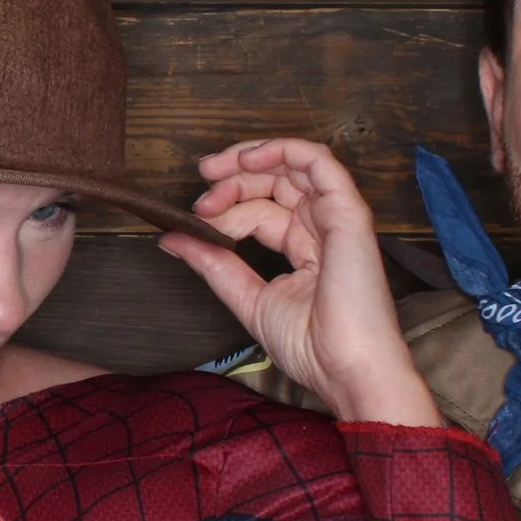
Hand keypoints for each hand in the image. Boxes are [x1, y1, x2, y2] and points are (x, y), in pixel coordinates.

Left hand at [162, 137, 441, 427]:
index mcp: (305, 250)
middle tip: (200, 197)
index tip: (191, 221)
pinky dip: (283, 150)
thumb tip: (172, 239)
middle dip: (232, 180)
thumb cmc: (312, 348)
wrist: (346, 370)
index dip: (225, 209)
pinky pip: (320, 163)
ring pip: (295, 165)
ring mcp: (337, 218)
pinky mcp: (348, 212)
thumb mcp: (247, 298)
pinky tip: (249, 159)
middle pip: (274, 184)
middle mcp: (322, 229)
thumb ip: (213, 265)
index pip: (261, 211)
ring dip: (250, 159)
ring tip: (214, 171)